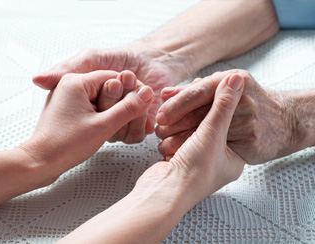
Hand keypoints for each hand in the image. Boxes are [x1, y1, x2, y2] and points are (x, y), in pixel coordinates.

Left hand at [20, 70, 152, 180]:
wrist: (40, 162)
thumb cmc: (64, 144)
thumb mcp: (104, 125)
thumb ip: (128, 108)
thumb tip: (145, 94)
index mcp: (77, 81)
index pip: (115, 77)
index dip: (130, 92)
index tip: (139, 104)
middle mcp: (71, 85)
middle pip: (108, 88)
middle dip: (118, 106)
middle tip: (118, 122)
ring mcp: (69, 97)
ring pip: (102, 99)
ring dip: (110, 114)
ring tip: (106, 129)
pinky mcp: (69, 109)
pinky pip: (93, 108)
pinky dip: (101, 118)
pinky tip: (100, 130)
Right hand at [32, 45, 185, 142]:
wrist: (154, 60)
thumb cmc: (123, 58)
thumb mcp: (92, 58)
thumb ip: (68, 67)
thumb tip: (38, 80)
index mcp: (88, 102)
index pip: (89, 111)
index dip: (105, 98)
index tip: (114, 83)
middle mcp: (102, 116)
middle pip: (105, 122)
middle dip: (120, 100)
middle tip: (128, 79)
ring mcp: (119, 124)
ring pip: (120, 131)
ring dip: (133, 109)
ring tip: (140, 86)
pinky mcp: (136, 129)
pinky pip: (136, 135)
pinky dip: (143, 119)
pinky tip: (147, 102)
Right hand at [137, 74, 245, 203]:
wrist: (162, 194)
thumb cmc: (193, 173)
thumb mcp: (212, 134)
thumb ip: (223, 105)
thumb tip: (236, 80)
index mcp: (234, 154)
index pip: (229, 118)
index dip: (218, 100)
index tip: (208, 86)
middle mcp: (217, 156)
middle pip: (208, 121)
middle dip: (194, 111)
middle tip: (186, 96)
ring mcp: (197, 156)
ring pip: (190, 126)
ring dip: (179, 121)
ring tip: (170, 121)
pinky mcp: (181, 156)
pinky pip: (178, 134)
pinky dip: (171, 130)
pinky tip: (164, 126)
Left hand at [156, 70, 296, 164]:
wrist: (285, 121)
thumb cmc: (249, 101)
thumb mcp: (223, 88)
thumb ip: (193, 91)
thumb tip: (165, 92)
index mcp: (237, 80)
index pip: (198, 92)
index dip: (176, 104)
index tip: (160, 115)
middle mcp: (244, 101)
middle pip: (199, 114)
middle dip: (174, 125)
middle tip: (159, 130)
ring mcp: (249, 124)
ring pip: (204, 136)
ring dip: (180, 142)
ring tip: (165, 144)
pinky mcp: (251, 145)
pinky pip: (216, 152)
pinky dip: (194, 156)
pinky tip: (180, 157)